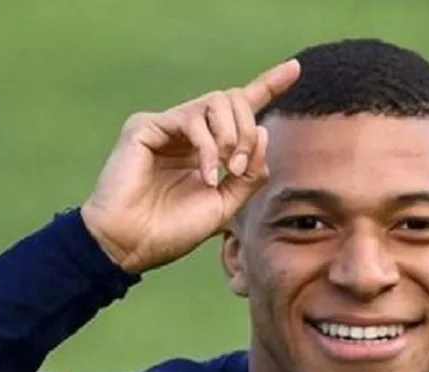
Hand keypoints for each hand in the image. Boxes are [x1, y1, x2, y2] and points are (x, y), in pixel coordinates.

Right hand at [79, 59, 300, 273]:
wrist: (134, 245)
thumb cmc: (173, 230)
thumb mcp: (224, 206)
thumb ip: (249, 174)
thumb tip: (264, 131)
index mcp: (207, 148)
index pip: (240, 109)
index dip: (268, 85)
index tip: (295, 69)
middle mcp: (188, 132)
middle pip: (234, 99)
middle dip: (248, 131)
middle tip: (241, 168)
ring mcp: (166, 126)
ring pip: (217, 101)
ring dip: (234, 135)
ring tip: (228, 168)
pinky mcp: (145, 126)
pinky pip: (192, 120)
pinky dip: (208, 147)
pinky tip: (206, 174)